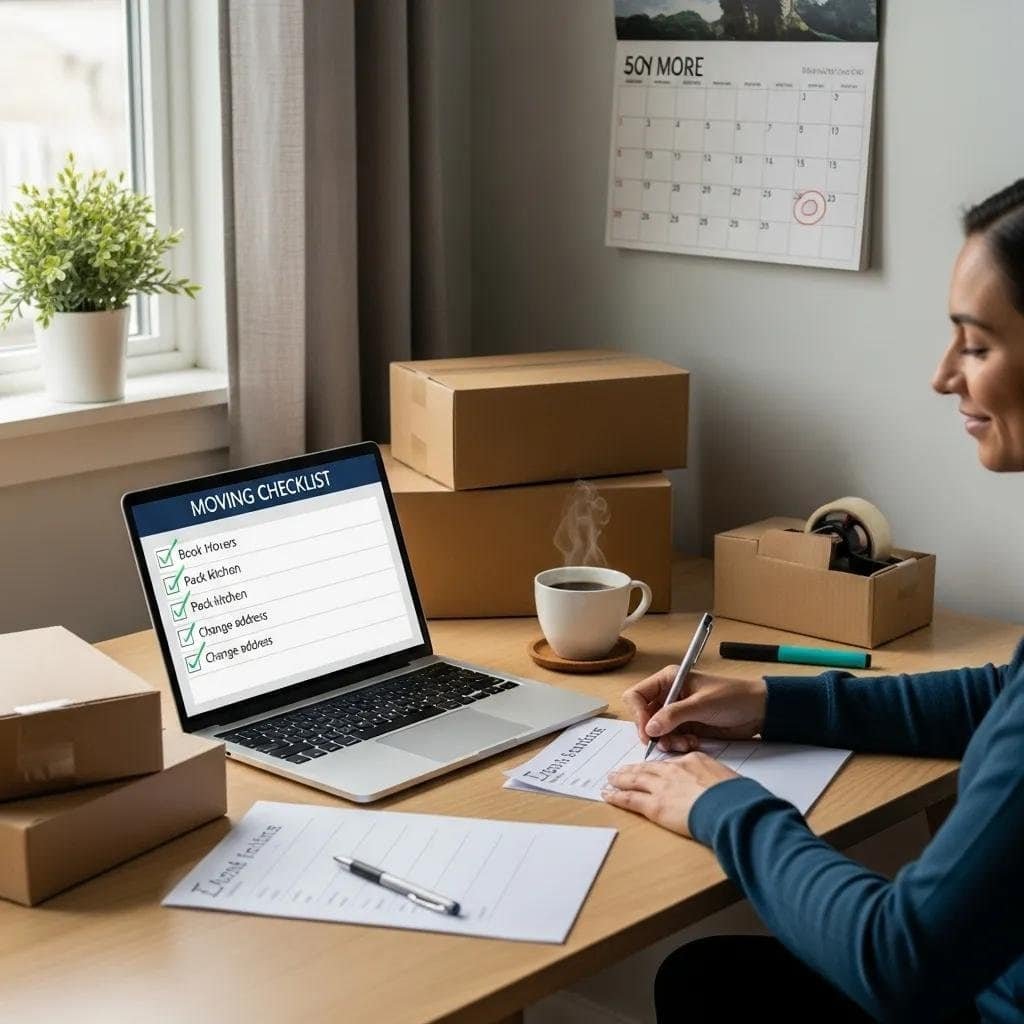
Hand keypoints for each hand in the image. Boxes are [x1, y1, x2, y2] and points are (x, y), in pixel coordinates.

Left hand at [601, 755, 739, 837]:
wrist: (730, 808)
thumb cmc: (737, 797)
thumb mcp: (730, 780)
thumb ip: (717, 781)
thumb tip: (721, 790)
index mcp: (694, 761)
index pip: (671, 764)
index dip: (659, 768)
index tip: (654, 770)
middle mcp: (674, 770)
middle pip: (649, 768)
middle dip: (634, 769)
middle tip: (622, 770)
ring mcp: (662, 786)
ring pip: (635, 780)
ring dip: (621, 779)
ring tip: (611, 779)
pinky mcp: (654, 805)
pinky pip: (630, 799)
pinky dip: (617, 796)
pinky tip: (608, 794)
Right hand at [622, 665, 766, 752]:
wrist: (758, 711)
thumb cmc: (733, 697)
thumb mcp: (702, 704)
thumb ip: (674, 715)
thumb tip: (649, 728)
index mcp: (668, 680)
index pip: (637, 696)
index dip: (638, 715)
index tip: (648, 732)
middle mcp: (668, 695)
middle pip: (644, 717)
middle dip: (654, 732)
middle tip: (669, 743)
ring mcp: (677, 713)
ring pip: (657, 732)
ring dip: (668, 741)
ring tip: (687, 743)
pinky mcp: (686, 727)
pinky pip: (671, 739)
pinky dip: (678, 745)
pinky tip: (693, 743)